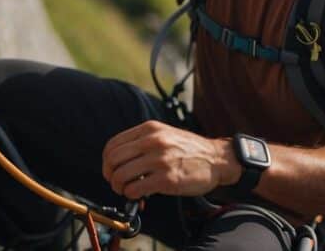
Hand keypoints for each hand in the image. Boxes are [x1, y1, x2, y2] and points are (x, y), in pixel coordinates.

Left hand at [102, 121, 239, 198]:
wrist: (217, 159)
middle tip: (116, 183)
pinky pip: (136, 189)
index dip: (107, 161)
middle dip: (110, 175)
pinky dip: (132, 195)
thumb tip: (120, 161)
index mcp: (150, 129)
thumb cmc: (190, 150)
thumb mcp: (165, 135)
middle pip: (113, 160)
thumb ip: (143, 142)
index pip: (113, 145)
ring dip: (119, 187)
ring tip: (128, 190)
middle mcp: (153, 141)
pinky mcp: (167, 179)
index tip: (110, 170)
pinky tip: (139, 195)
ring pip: (121, 175)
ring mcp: (160, 160)